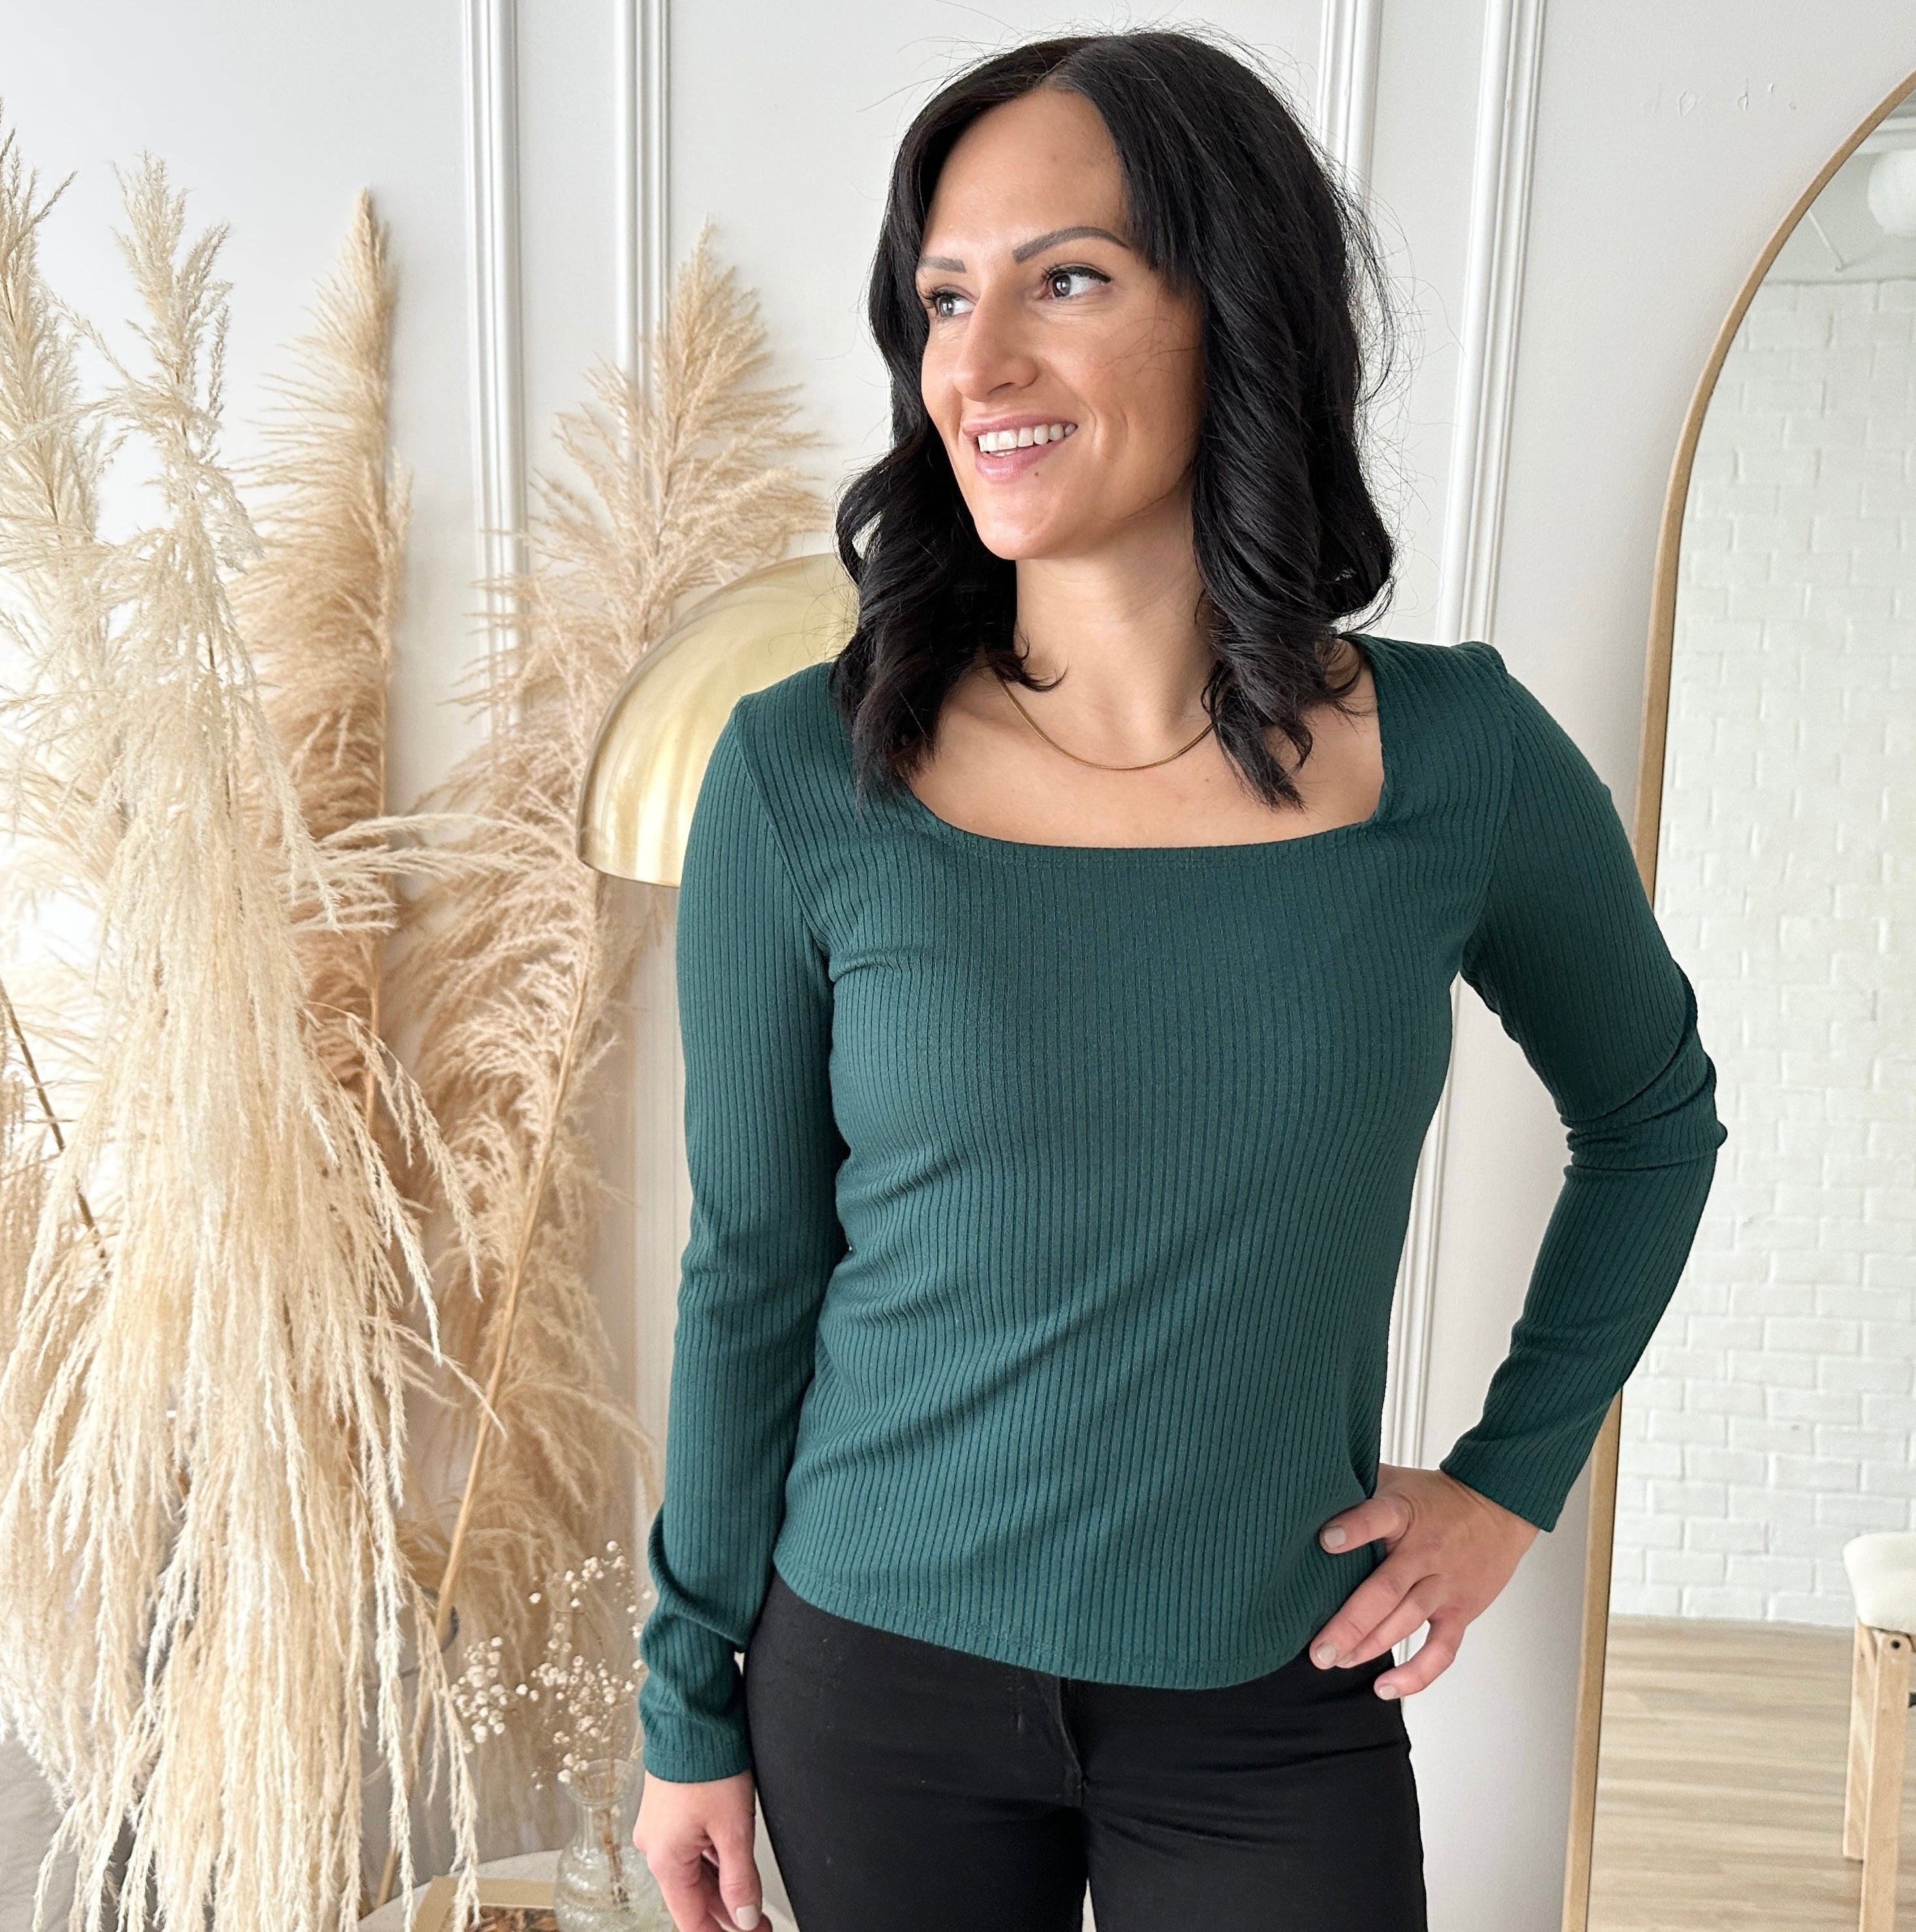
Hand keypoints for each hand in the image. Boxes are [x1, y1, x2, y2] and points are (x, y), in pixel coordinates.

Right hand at [633, 1765, 763, 1931]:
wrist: (692, 1713)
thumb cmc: (707, 1763)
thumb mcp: (733, 1829)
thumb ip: (740, 1879)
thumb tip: (744, 1918)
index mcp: (664, 1858)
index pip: (690, 1918)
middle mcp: (655, 1845)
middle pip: (693, 1895)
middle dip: (726, 1911)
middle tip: (758, 1922)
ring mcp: (661, 1826)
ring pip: (694, 1869)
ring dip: (722, 1886)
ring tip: (752, 1899)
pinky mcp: (670, 1807)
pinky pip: (691, 1846)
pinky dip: (713, 1860)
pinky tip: (734, 1865)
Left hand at [1308, 1463, 1539, 1697]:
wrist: (1498, 1504)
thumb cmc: (1435, 1495)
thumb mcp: (1394, 1479)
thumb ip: (1355, 1483)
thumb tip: (1306, 1484)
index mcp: (1403, 1513)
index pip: (1378, 1517)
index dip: (1354, 1528)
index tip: (1325, 1540)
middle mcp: (1424, 1552)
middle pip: (1385, 1590)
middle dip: (1349, 1624)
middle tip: (1318, 1650)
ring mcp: (1444, 1584)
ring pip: (1406, 1621)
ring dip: (1371, 1647)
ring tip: (1338, 1662)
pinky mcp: (1460, 1610)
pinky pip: (1441, 1649)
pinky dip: (1417, 1673)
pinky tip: (1386, 1687)